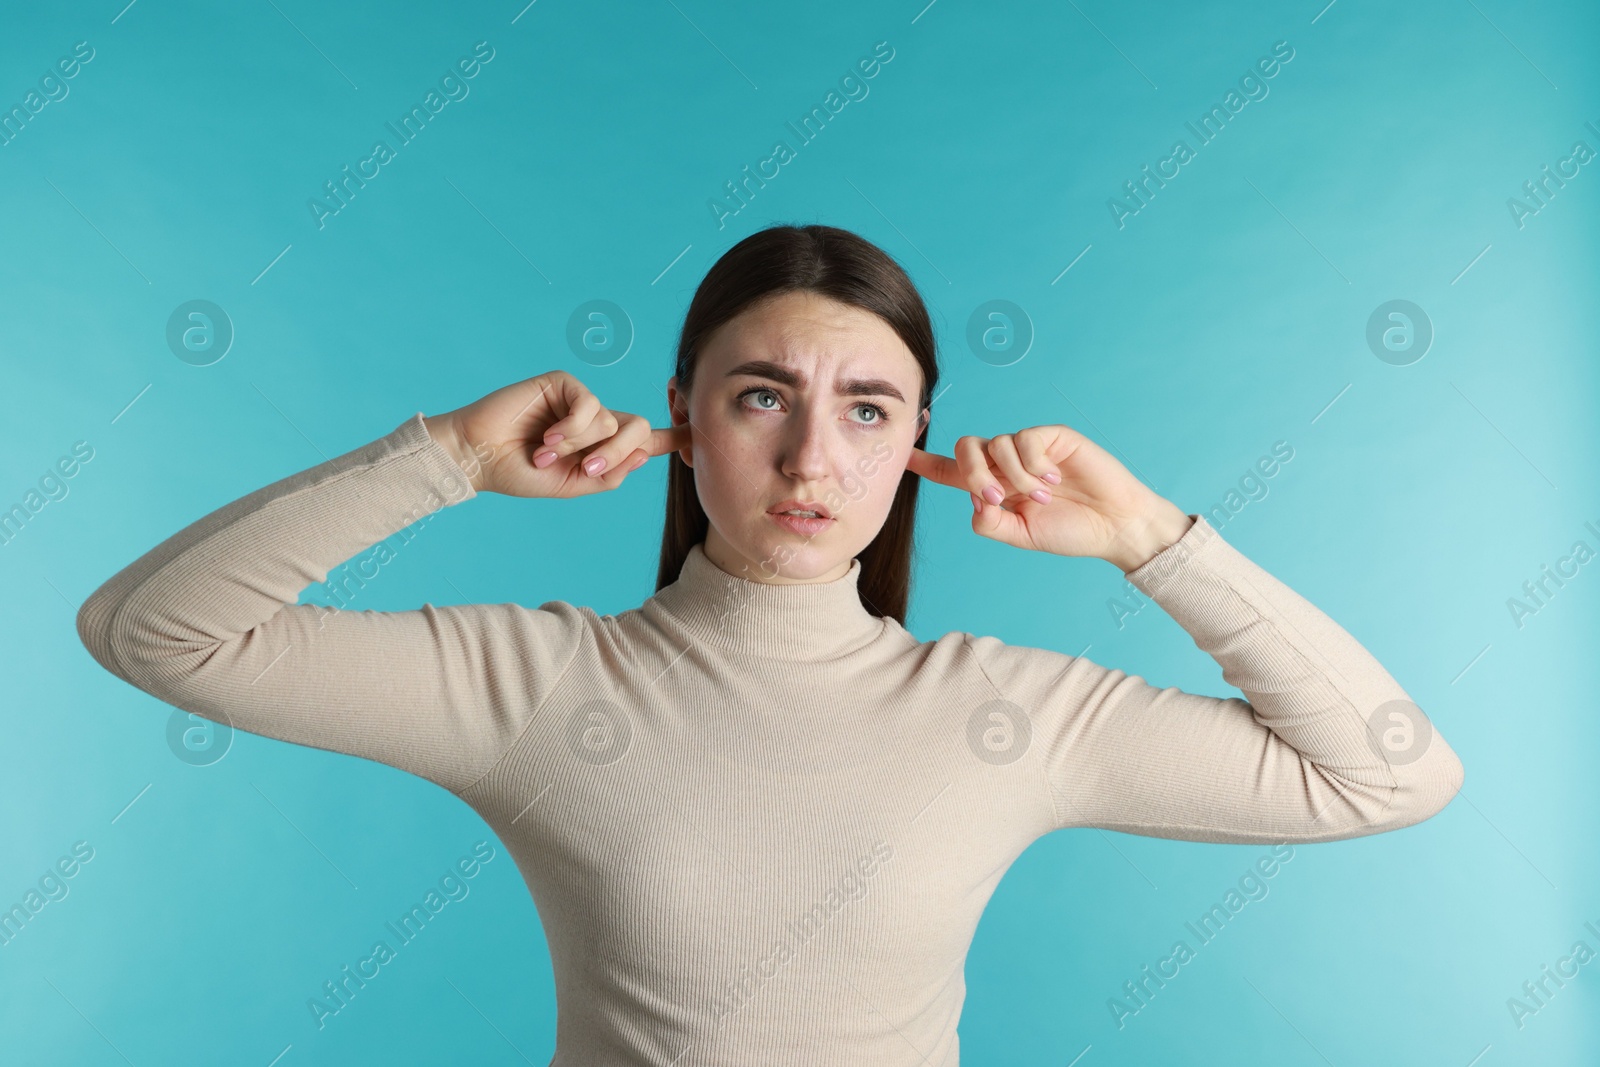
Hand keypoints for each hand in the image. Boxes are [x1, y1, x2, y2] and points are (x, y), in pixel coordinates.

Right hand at [424, 370, 689, 498]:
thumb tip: (644, 454)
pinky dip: (572, 428)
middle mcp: (597, 420)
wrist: (481, 457)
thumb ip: (610, 474)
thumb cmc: (521, 473)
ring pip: (610, 421)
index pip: (645, 439)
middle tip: (588, 469)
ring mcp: (581, 400)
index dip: (675, 437)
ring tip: (546, 454)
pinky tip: (547, 439)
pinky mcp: (563, 384)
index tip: (701, 435)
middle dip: (619, 452)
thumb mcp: (572, 485)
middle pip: (638, 428)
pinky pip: (590, 405)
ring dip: (580, 445)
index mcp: (603, 445)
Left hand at [906, 424, 1192, 570]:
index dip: (926, 462)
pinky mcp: (1051, 436)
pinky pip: (1024, 439)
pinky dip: (1033, 464)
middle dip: (972, 473)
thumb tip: (974, 502)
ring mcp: (1029, 448)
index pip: (951, 471)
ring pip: (995, 446)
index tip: (902, 456)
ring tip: (1041, 497)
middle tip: (997, 498)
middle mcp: (1006, 464)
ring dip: (1014, 476)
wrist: (1115, 526)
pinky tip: (1053, 479)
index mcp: (995, 487)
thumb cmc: (1071, 531)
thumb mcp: (1021, 535)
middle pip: (966, 449)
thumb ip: (990, 522)